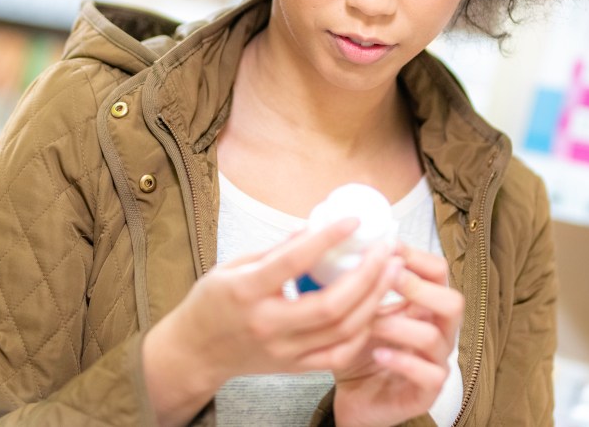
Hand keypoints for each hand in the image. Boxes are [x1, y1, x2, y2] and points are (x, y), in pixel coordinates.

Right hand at [143, 219, 401, 426]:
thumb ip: (276, 250)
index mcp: (246, 292)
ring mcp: (284, 351)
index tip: (353, 221)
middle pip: (330, 306)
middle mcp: (268, 325)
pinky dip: (363, 331)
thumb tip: (314, 226)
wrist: (195, 353)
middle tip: (388, 249)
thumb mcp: (234, 266)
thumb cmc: (212, 303)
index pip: (292, 263)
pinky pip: (339, 354)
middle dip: (368, 276)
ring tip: (393, 270)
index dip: (326, 240)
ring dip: (374, 299)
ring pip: (342, 331)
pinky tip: (376, 306)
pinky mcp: (295, 367)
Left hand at [333, 244, 464, 426]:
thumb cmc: (360, 352)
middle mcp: (439, 332)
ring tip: (370, 322)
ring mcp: (436, 362)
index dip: (417, 258)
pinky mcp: (428, 392)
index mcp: (426, 307)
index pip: (439, 273)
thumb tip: (355, 250)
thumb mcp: (360, 312)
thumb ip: (363, 286)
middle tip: (388, 280)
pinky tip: (378, 353)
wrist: (353, 398)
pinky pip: (429, 374)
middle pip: (453, 302)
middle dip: (419, 288)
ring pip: (435, 337)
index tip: (388, 247)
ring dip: (399, 325)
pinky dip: (402, 361)